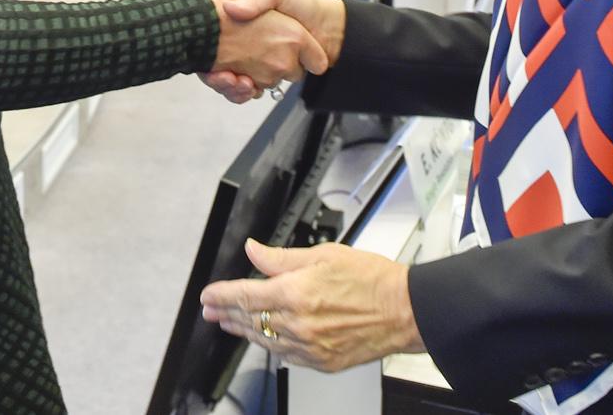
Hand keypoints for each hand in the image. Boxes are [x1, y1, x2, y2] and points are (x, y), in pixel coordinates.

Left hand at [201, 239, 423, 372]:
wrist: (404, 310)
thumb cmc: (371, 279)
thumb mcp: (324, 254)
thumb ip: (282, 258)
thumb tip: (253, 250)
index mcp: (295, 293)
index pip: (244, 295)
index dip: (221, 295)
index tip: (208, 295)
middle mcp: (297, 324)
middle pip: (250, 319)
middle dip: (226, 313)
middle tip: (210, 311)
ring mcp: (309, 347)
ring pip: (265, 340)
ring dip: (244, 331)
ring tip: (230, 324)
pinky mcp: (322, 362)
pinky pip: (287, 356)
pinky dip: (272, 346)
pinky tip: (266, 339)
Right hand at [202, 0, 345, 102]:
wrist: (188, 25)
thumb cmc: (222, 1)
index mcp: (293, 36)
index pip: (316, 59)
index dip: (308, 53)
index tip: (301, 49)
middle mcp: (282, 61)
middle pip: (291, 72)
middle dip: (280, 62)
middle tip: (260, 43)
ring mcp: (263, 77)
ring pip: (266, 82)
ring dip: (255, 73)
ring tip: (239, 55)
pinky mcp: (242, 88)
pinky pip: (247, 93)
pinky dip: (239, 87)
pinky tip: (232, 72)